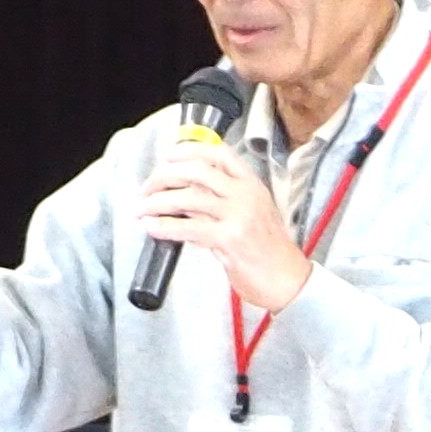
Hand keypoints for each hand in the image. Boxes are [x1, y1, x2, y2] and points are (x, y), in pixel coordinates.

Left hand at [125, 135, 314, 313]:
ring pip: (188, 197)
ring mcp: (239, 215)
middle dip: (164, 176)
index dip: (189, 150)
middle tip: (147, 188)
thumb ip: (223, 202)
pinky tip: (151, 226)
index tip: (168, 156)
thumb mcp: (252, 215)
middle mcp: (245, 195)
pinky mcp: (230, 239)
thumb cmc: (269, 252)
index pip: (219, 154)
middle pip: (196, 171)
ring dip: (158, 201)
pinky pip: (188, 227)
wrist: (288, 281)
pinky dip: (164, 226)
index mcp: (252, 185)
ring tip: (142, 208)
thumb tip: (184, 198)